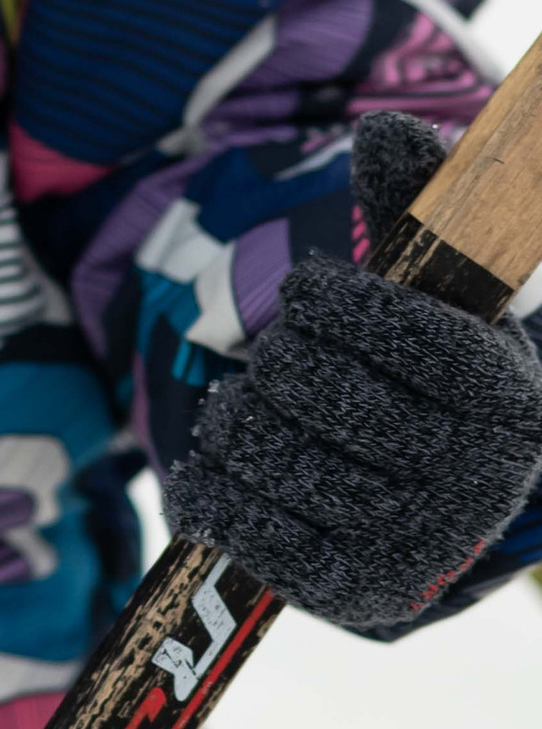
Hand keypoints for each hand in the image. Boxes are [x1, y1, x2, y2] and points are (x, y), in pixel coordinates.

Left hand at [168, 110, 541, 631]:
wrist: (424, 489)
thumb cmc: (420, 367)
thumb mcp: (434, 285)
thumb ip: (416, 202)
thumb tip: (390, 129)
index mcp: (511, 399)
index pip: (414, 336)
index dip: (344, 304)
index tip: (313, 292)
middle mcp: (481, 484)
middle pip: (321, 390)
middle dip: (281, 360)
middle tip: (283, 362)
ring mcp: (421, 550)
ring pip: (275, 457)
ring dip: (238, 422)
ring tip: (251, 415)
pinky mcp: (359, 598)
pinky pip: (256, 537)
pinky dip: (218, 492)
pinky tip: (220, 468)